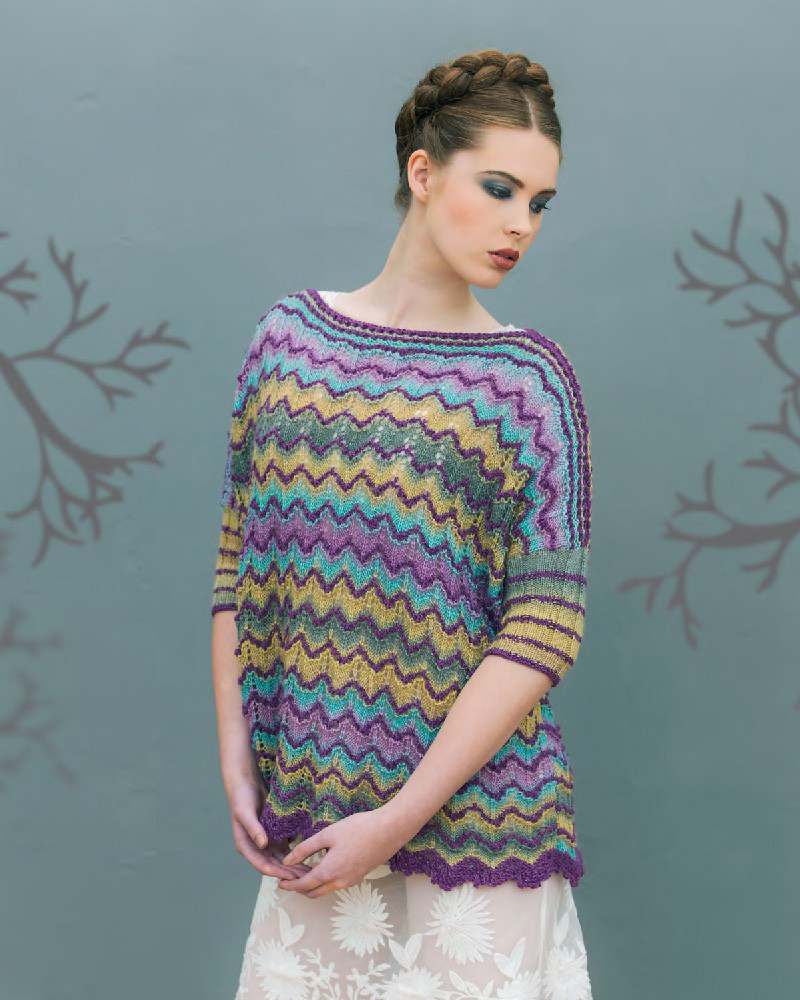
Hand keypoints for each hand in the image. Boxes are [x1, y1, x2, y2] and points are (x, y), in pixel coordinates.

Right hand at [225, 775, 312, 880]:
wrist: (245, 784)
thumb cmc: (242, 798)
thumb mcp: (245, 812)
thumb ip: (253, 828)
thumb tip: (262, 845)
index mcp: (245, 846)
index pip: (262, 865)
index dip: (277, 872)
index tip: (291, 877)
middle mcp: (255, 848)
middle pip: (273, 865)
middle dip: (288, 873)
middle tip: (306, 878)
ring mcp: (265, 842)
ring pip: (280, 859)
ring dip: (293, 866)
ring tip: (309, 871)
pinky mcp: (274, 835)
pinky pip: (285, 848)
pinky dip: (294, 854)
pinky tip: (307, 856)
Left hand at [277, 807, 405, 898]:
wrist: (389, 830)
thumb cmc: (358, 828)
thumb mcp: (328, 834)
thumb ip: (305, 848)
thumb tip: (288, 861)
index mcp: (329, 872)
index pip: (303, 885)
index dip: (290, 885)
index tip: (279, 882)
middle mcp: (339, 882)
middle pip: (313, 892)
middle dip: (299, 888)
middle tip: (288, 878)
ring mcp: (351, 881)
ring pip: (326, 889)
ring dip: (312, 884)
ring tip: (303, 870)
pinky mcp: (359, 876)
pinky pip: (336, 884)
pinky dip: (325, 880)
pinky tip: (323, 865)